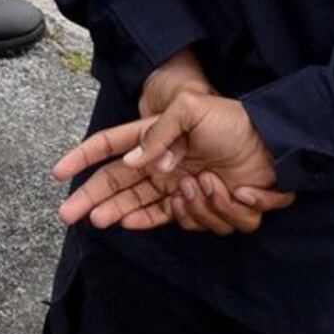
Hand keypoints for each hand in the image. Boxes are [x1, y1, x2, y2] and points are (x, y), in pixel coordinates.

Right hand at [54, 65, 292, 236]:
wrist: (276, 143)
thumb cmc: (233, 121)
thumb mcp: (191, 108)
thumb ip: (158, 133)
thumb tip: (136, 163)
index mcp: (153, 144)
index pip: (109, 150)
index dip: (82, 160)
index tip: (57, 173)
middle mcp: (163, 171)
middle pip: (118, 192)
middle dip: (94, 203)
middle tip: (72, 216)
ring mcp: (184, 193)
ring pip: (160, 213)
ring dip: (184, 204)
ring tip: (199, 183)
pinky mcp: (208, 210)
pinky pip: (198, 225)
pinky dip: (210, 211)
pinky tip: (221, 192)